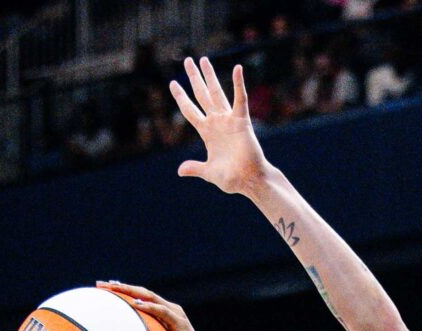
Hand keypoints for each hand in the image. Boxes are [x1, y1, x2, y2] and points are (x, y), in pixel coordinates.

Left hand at [95, 280, 239, 330]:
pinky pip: (163, 312)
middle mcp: (168, 310)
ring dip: (131, 292)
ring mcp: (175, 315)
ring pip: (150, 297)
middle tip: (101, 285)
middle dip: (120, 287)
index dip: (120, 292)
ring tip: (114, 289)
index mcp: (161, 315)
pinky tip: (136, 305)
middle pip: (141, 293)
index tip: (101, 290)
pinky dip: (149, 307)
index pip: (138, 299)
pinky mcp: (181, 323)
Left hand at [169, 57, 271, 198]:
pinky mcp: (242, 120)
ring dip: (210, 76)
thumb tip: (179, 170)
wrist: (249, 180)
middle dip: (194, 78)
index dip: (181, 97)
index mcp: (206, 132)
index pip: (190, 110)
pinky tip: (237, 69)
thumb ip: (195, 168)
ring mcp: (229, 120)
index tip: (173, 83)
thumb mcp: (209, 172)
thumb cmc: (232, 178)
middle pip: (202, 95)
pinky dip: (239, 84)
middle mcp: (216, 122)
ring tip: (203, 59)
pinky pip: (240, 99)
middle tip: (187, 60)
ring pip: (216, 92)